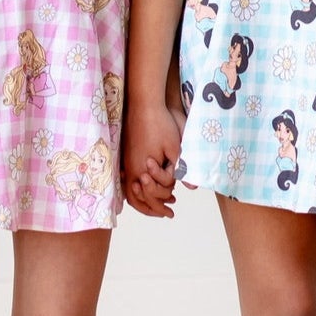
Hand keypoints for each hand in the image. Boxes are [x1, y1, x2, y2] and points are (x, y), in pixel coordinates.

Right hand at [124, 104, 183, 218]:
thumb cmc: (161, 123)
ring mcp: (124, 161)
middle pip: (136, 199)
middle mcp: (129, 168)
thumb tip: (192, 187)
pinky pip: (126, 179)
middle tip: (166, 212)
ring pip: (129, 190)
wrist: (144, 103)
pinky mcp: (124, 154)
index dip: (162, 206)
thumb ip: (181, 169)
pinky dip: (136, 188)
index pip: (150, 197)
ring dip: (143, 199)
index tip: (172, 211)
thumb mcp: (176, 147)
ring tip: (158, 201)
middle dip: (151, 208)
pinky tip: (147, 185)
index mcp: (141, 168)